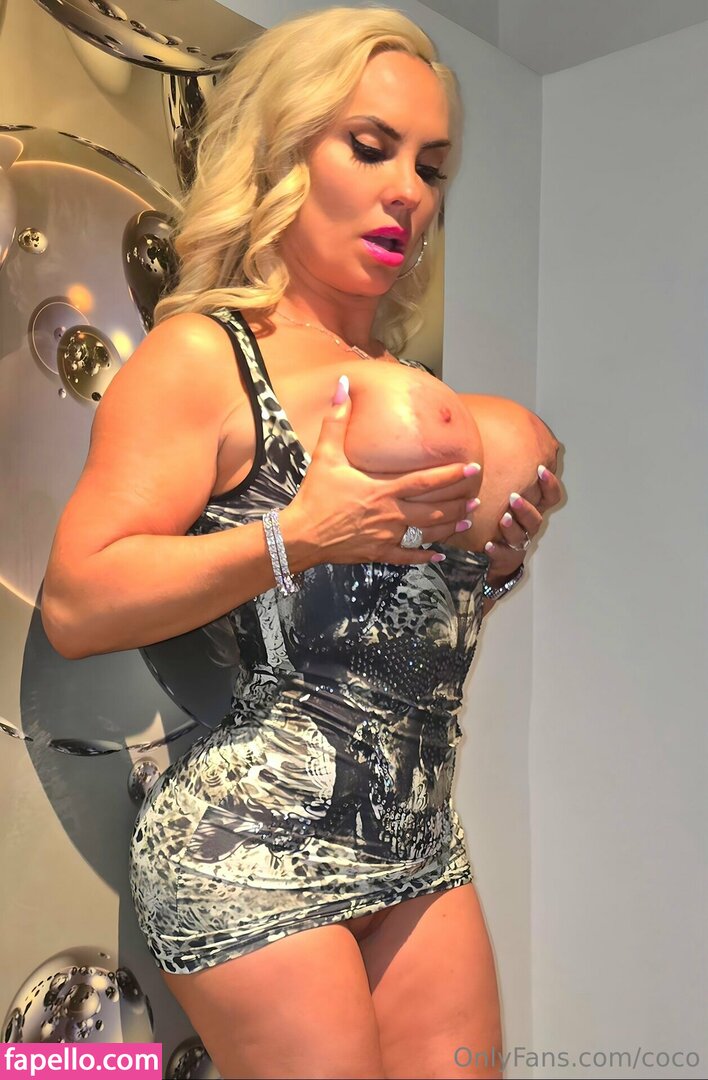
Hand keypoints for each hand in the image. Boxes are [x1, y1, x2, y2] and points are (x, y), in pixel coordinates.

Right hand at [285, 376, 481, 566]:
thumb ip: (337, 420)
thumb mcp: (325, 455)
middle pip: (434, 510)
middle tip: (477, 497)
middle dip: (458, 503)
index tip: (472, 467)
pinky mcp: (378, 553)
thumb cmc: (315, 495)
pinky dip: (424, 557)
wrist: (301, 535)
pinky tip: (438, 556)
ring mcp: (387, 536)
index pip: (425, 481)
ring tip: (466, 521)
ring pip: (426, 533)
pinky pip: (407, 557)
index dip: (451, 474)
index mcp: (383, 490)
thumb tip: (342, 385)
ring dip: (449, 527)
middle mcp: (392, 514)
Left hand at [485, 465, 562, 580]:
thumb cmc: (501, 516)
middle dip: (526, 508)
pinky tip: (489, 545)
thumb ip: (507, 476)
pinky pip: (505, 554)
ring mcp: (519, 541)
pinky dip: (498, 550)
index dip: (549, 484)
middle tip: (514, 498)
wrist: (497, 552)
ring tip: (502, 519)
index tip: (540, 469)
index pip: (550, 496)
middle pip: (536, 517)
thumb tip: (502, 444)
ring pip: (521, 535)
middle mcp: (530, 524)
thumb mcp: (506, 495)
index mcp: (534, 508)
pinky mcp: (508, 556)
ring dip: (512, 527)